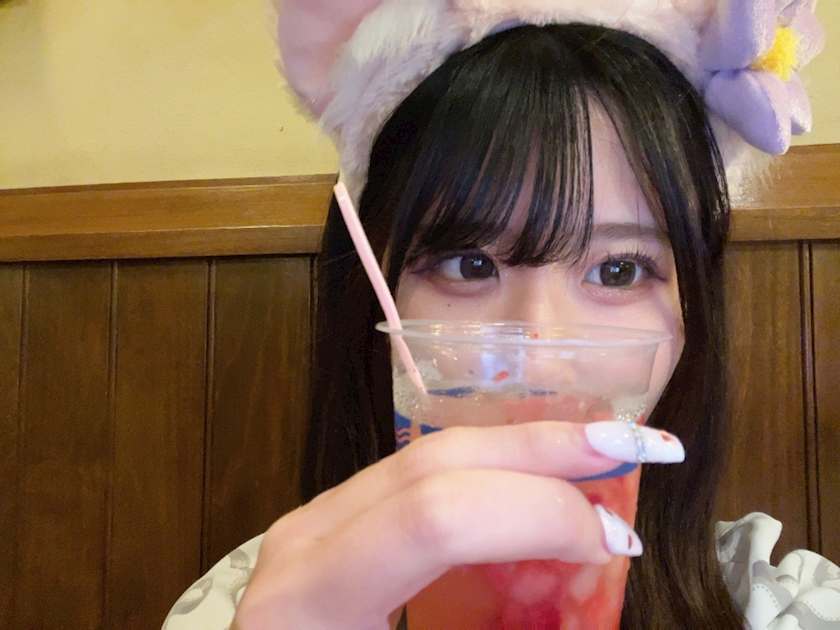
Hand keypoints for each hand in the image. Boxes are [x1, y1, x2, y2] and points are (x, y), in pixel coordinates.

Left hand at [231, 420, 682, 628]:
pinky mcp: (335, 518)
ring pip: (427, 454)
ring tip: (601, 449)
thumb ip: (507, 626)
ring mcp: (318, 518)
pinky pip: (416, 475)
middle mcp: (308, 536)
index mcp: (315, 595)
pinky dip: (487, 468)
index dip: (534, 516)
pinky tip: (535, 469)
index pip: (432, 519)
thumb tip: (587, 604)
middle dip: (544, 450)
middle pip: (434, 463)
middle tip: (638, 447)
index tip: (615, 545)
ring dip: (521, 448)